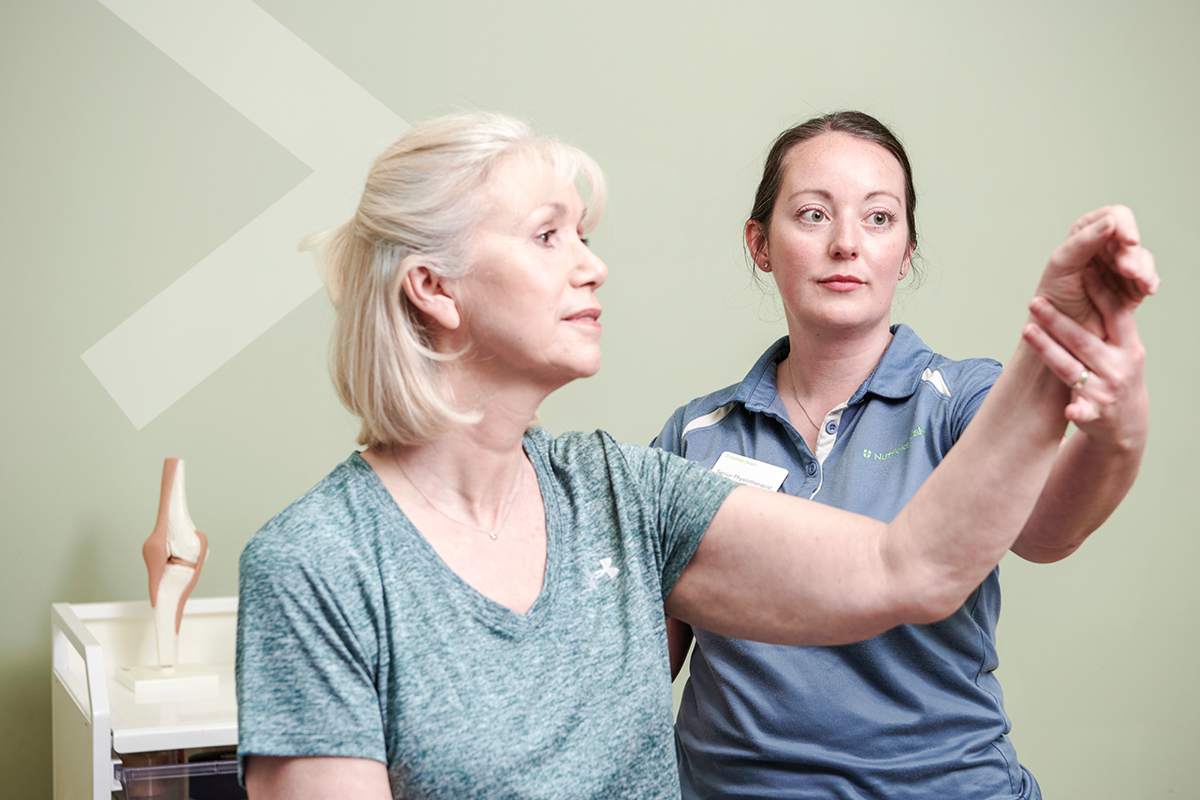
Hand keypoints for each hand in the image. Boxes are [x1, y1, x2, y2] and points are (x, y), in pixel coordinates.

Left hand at [1023, 268, 1148, 449]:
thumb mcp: (1122, 350)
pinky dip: (1077, 409)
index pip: (1117, 315)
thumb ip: (1109, 324)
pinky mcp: (1095, 414)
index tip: (1084, 271)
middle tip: (1034, 300)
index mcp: (1129, 348)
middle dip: (1058, 320)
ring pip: (1071, 368)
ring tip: (1026, 329)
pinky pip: (1082, 411)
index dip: (1101, 294)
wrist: (1126, 424)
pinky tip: (1068, 408)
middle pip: (1084, 340)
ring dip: (1048, 349)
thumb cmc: (1118, 376)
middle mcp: (1120, 367)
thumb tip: (1091, 278)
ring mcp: (1106, 391)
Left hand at [1036, 205, 1157, 336]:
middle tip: (1127, 271)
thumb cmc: (1053, 297)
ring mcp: (1120, 267)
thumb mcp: (1062, 265)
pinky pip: (1148, 279)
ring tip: (1137, 281)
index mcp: (1086, 235)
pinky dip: (1149, 281)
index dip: (1125, 224)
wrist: (1057, 334)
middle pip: (1131, 239)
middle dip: (1132, 254)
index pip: (1113, 217)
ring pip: (1143, 258)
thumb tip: (1111, 221)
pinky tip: (1146, 289)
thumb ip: (1084, 242)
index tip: (1129, 239)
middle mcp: (1106, 248)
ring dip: (1142, 268)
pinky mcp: (1132, 288)